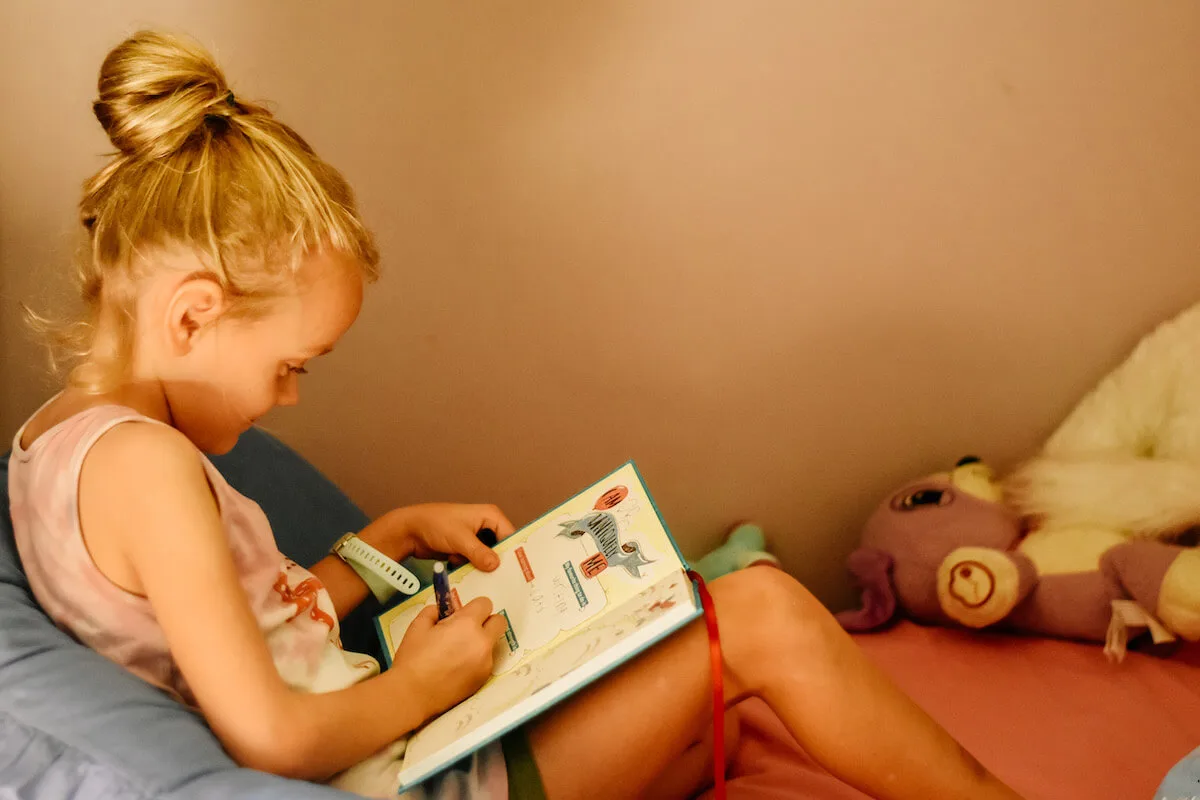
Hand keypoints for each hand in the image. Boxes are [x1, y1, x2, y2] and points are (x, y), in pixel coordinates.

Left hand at [362, 503, 515, 571]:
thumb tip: (496, 565)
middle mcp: (486, 526)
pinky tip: (475, 582)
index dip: (515, 552)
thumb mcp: (459, 538)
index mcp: (490, 516)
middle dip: (501, 563)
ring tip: (493, 586)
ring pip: (488, 557)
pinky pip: (476, 562)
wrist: (410, 531)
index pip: (510, 535)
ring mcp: (475, 539)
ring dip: (487, 570)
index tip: (519, 571)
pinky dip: (475, 571)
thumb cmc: (435, 524)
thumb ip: (478, 552)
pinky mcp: (465, 550)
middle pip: (501, 548)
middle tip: (508, 583)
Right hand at [389, 597, 508, 719]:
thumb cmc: (413, 659)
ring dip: (481, 643)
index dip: (473, 607)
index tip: (462, 614)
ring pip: (492, 644)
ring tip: (457, 653)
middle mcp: (482, 642)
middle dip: (486, 622)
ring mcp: (486, 662)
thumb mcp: (418, 626)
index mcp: (467, 624)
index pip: (485, 603)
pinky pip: (486, 662)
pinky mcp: (483, 679)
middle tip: (466, 630)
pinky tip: (456, 669)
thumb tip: (444, 610)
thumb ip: (435, 611)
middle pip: (499, 622)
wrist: (412, 695)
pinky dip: (477, 661)